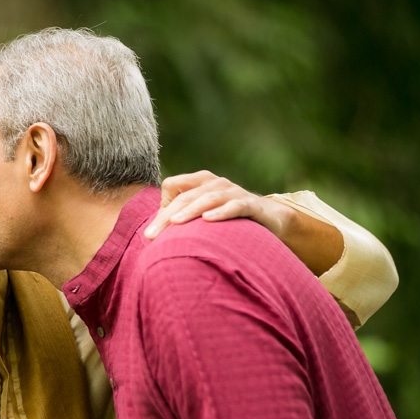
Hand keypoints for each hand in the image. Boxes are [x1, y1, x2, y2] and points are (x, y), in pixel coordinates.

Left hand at [143, 170, 287, 238]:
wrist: (270, 218)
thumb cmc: (227, 217)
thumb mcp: (201, 215)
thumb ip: (179, 219)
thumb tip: (149, 236)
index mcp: (199, 182)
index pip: (172, 186)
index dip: (161, 208)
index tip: (150, 235)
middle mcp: (215, 183)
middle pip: (185, 196)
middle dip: (167, 217)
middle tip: (151, 236)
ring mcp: (233, 191)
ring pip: (207, 198)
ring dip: (190, 211)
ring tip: (175, 223)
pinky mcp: (250, 204)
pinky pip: (235, 206)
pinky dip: (221, 212)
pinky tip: (208, 219)